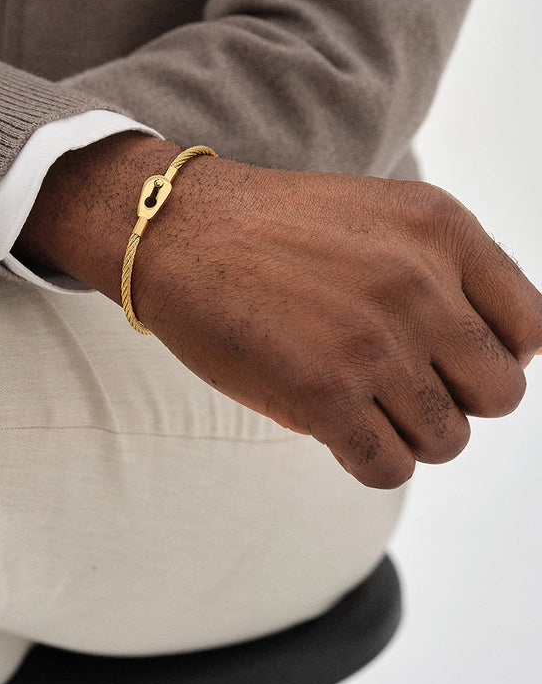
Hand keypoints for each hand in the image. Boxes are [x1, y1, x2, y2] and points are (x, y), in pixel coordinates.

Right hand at [20, 135, 541, 488]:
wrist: (176, 228)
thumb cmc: (270, 229)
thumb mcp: (378, 217)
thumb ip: (444, 272)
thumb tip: (489, 359)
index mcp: (443, 228)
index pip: (529, 330)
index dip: (490, 356)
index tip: (446, 359)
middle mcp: (421, 282)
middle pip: (498, 394)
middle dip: (451, 399)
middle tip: (397, 385)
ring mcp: (374, 340)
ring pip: (447, 439)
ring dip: (405, 432)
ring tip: (356, 401)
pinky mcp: (325, 393)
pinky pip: (389, 467)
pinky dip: (368, 458)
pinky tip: (332, 425)